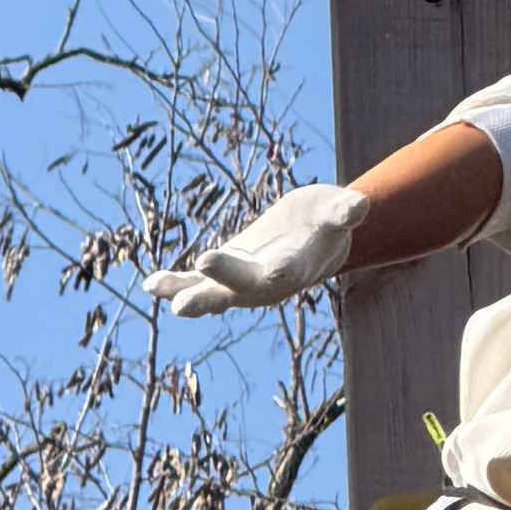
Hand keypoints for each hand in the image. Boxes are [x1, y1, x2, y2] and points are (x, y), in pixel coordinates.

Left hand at [149, 178, 369, 318]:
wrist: (312, 240)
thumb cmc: (326, 220)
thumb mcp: (336, 211)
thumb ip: (344, 212)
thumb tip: (360, 204)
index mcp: (295, 268)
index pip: (287, 272)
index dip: (280, 271)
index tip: (273, 271)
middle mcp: (265, 284)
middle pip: (239, 290)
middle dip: (212, 293)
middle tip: (184, 305)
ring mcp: (241, 283)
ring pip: (212, 293)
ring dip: (186, 296)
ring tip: (156, 291)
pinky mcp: (223, 274)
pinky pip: (195, 282)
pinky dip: (173, 284)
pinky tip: (150, 284)